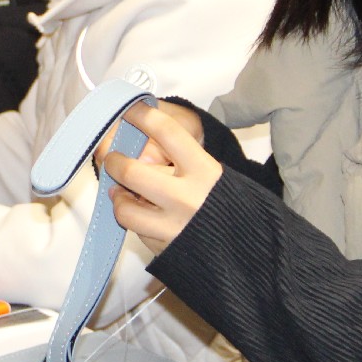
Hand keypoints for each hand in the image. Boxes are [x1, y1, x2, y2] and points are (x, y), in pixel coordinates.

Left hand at [103, 104, 222, 255]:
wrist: (249, 250)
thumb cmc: (228, 207)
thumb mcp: (213, 175)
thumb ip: (182, 160)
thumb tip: (143, 143)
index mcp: (204, 171)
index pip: (166, 132)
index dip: (142, 116)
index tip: (129, 111)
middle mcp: (186, 198)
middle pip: (132, 171)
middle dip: (114, 162)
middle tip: (113, 159)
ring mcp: (172, 227)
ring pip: (125, 209)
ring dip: (118, 199)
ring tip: (120, 194)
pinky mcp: (163, 250)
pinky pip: (138, 231)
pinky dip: (136, 221)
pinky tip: (144, 216)